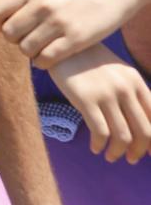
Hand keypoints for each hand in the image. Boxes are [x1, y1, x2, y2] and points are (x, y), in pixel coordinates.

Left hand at [0, 0, 135, 67]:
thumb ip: (25, 1)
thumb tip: (0, 18)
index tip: (8, 28)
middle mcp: (42, 5)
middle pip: (9, 33)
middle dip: (14, 41)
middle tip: (26, 40)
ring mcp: (58, 22)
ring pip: (25, 49)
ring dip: (30, 53)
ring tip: (40, 49)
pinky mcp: (76, 38)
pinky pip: (46, 59)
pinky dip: (44, 62)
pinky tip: (50, 57)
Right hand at [51, 43, 150, 161]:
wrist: (62, 45)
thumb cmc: (90, 62)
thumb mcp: (118, 73)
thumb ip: (132, 95)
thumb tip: (144, 128)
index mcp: (136, 81)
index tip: (149, 152)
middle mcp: (125, 88)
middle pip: (144, 132)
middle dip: (138, 151)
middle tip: (131, 159)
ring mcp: (106, 93)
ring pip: (123, 137)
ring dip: (118, 153)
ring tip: (110, 156)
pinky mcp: (86, 99)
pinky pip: (100, 133)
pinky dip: (100, 145)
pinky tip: (95, 148)